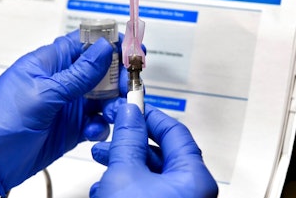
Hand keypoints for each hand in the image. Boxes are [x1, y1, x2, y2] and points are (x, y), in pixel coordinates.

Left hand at [0, 30, 119, 196]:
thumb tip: (104, 48)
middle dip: (117, 78)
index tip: (131, 50)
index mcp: (51, 63)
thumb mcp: (43, 92)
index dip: (110, 43)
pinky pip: (97, 122)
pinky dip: (101, 126)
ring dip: (113, 104)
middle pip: (101, 71)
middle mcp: (62, 82)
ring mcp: (68, 105)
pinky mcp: (72, 127)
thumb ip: (78, 73)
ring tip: (112, 113)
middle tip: (126, 87)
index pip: (85, 43)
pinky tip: (92, 131)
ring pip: (103, 98)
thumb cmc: (1, 118)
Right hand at [90, 104, 218, 197]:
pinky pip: (146, 189)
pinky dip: (126, 183)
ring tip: (101, 157)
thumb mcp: (125, 174)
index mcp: (193, 178)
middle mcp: (191, 190)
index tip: (132, 106)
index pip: (175, 131)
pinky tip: (105, 185)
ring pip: (150, 172)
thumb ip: (128, 140)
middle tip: (113, 129)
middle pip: (161, 152)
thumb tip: (130, 114)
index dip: (150, 115)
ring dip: (123, 162)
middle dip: (130, 141)